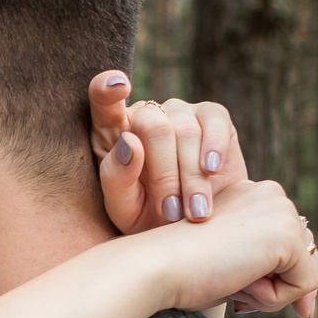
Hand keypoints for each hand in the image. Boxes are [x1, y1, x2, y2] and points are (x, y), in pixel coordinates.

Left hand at [85, 74, 249, 232]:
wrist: (192, 231)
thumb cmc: (147, 219)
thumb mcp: (123, 208)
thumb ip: (116, 177)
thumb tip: (130, 142)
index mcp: (112, 133)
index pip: (103, 102)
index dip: (106, 89)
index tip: (117, 86)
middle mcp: (145, 115)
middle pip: (153, 127)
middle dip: (165, 175)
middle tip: (170, 212)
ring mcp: (179, 112)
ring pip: (185, 131)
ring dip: (191, 177)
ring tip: (194, 213)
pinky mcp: (212, 116)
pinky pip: (214, 121)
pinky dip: (214, 146)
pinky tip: (211, 170)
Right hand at [145, 176, 317, 317]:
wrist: (156, 265)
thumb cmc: (180, 271)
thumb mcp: (231, 264)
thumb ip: (269, 272)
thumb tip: (309, 307)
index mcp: (254, 194)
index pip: (288, 245)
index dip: (270, 273)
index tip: (230, 275)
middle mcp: (273, 194)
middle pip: (304, 257)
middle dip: (271, 281)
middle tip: (224, 273)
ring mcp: (283, 211)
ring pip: (305, 273)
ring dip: (270, 291)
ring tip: (229, 275)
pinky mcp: (288, 235)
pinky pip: (305, 286)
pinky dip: (274, 298)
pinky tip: (239, 279)